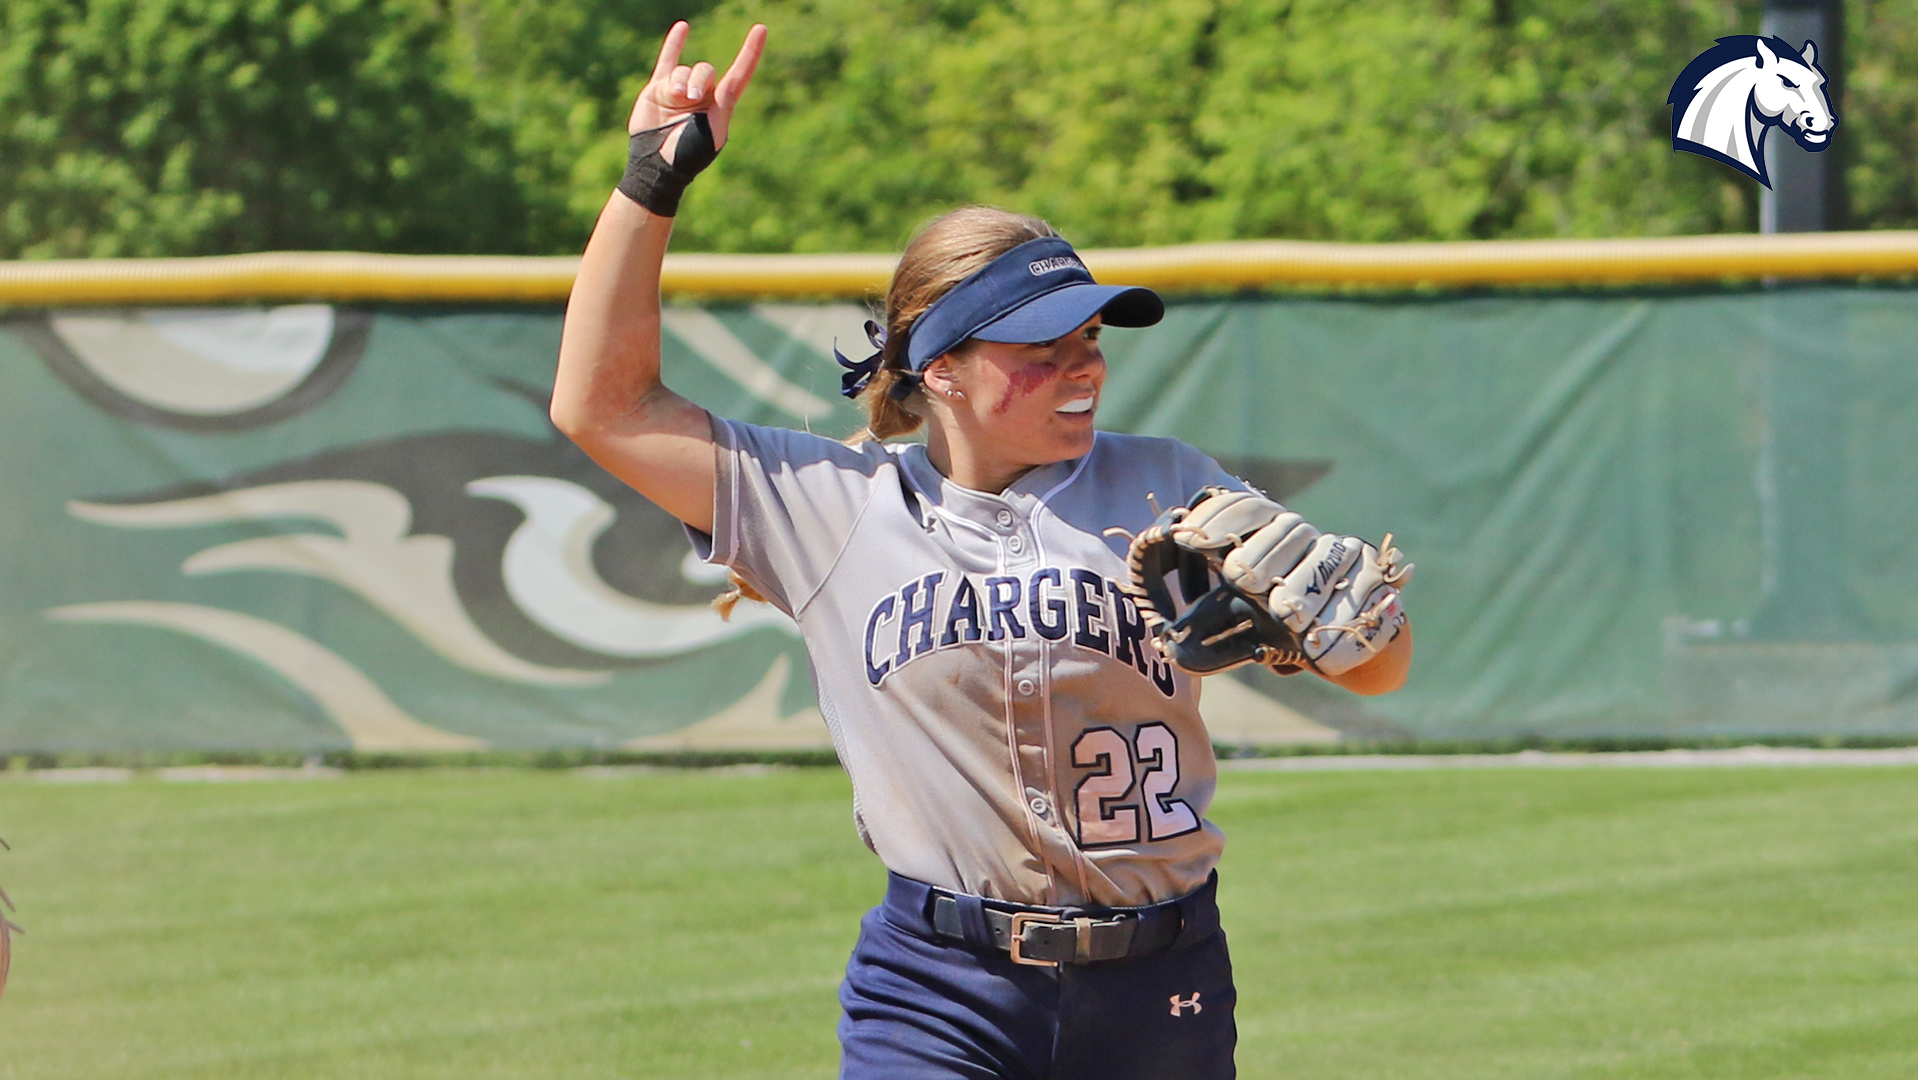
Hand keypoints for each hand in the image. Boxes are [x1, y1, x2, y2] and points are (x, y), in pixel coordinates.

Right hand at [629, 21, 765, 154]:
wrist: (657, 164)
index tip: (761, 29)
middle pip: (706, 70)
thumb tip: (723, 81)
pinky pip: (668, 60)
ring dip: (680, 81)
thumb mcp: (713, 132)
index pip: (739, 74)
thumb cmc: (688, 155)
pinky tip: (683, 27)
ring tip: (674, 99)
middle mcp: (703, 96)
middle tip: (690, 98)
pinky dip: (675, 43)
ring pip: (684, 70)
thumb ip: (722, 104)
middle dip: (698, 80)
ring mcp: (680, 91)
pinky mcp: (658, 89)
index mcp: (721, 107)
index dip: (750, 52)